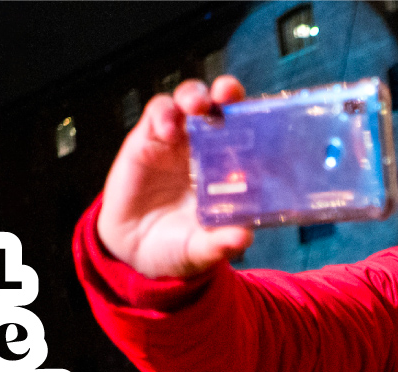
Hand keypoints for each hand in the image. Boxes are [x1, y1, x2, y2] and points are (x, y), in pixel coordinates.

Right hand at [95, 75, 252, 278]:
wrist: (134, 253)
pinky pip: (156, 114)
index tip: (264, 112)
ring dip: (193, 96)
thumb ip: (220, 243)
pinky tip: (166, 130)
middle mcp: (204, 147)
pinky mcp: (146, 140)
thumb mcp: (200, 249)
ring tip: (196, 107)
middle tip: (227, 94)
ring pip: (187, 100)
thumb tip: (244, 237)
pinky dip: (163, 114)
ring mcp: (175, 140)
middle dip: (225, 91)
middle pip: (218, 105)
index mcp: (227, 167)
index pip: (247, 130)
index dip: (254, 115)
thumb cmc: (177, 246)